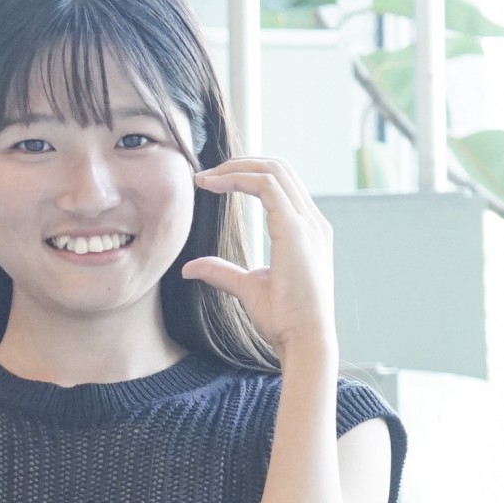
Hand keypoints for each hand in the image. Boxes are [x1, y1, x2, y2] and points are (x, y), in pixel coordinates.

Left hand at [183, 156, 338, 360]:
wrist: (304, 339)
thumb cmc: (284, 320)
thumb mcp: (247, 288)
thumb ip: (222, 272)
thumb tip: (190, 268)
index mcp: (307, 231)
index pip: (282, 184)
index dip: (247, 174)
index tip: (213, 182)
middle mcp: (312, 221)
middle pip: (280, 168)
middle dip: (241, 163)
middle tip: (206, 173)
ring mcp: (307, 223)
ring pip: (274, 170)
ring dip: (236, 167)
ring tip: (205, 177)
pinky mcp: (296, 229)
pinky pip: (267, 186)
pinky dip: (238, 179)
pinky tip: (212, 185)